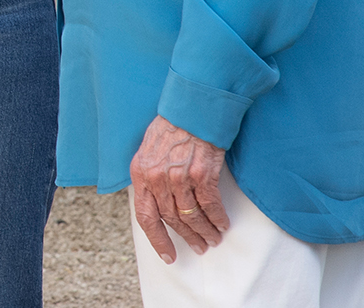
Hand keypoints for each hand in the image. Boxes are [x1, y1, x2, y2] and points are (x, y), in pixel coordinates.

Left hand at [130, 115, 230, 260]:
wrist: (191, 108)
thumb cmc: (171, 128)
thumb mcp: (148, 151)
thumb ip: (149, 176)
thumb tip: (156, 201)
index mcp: (140, 173)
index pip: (145, 215)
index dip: (156, 239)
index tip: (168, 255)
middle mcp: (157, 178)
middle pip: (171, 219)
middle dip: (187, 237)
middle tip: (200, 247)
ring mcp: (179, 176)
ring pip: (191, 216)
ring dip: (204, 231)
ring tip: (213, 239)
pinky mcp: (202, 173)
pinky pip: (210, 205)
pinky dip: (217, 218)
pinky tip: (222, 224)